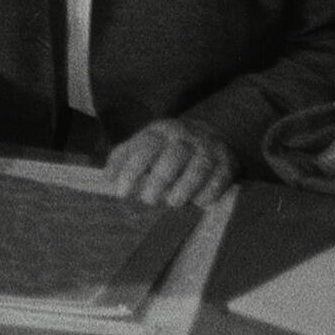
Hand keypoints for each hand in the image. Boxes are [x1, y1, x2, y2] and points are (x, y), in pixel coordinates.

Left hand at [105, 118, 236, 206]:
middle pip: (171, 158)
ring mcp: (208, 149)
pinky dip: (209, 193)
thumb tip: (106, 177)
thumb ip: (123, 158)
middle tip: (148, 200)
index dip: (130, 171)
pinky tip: (199, 203)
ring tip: (172, 202)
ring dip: (184, 188)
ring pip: (198, 168)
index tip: (121, 193)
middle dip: (158, 181)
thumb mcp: (144, 145)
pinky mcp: (228, 164)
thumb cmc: (167, 147)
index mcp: (160, 131)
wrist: (210, 135)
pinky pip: (220, 179)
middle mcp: (185, 137)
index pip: (143, 148)